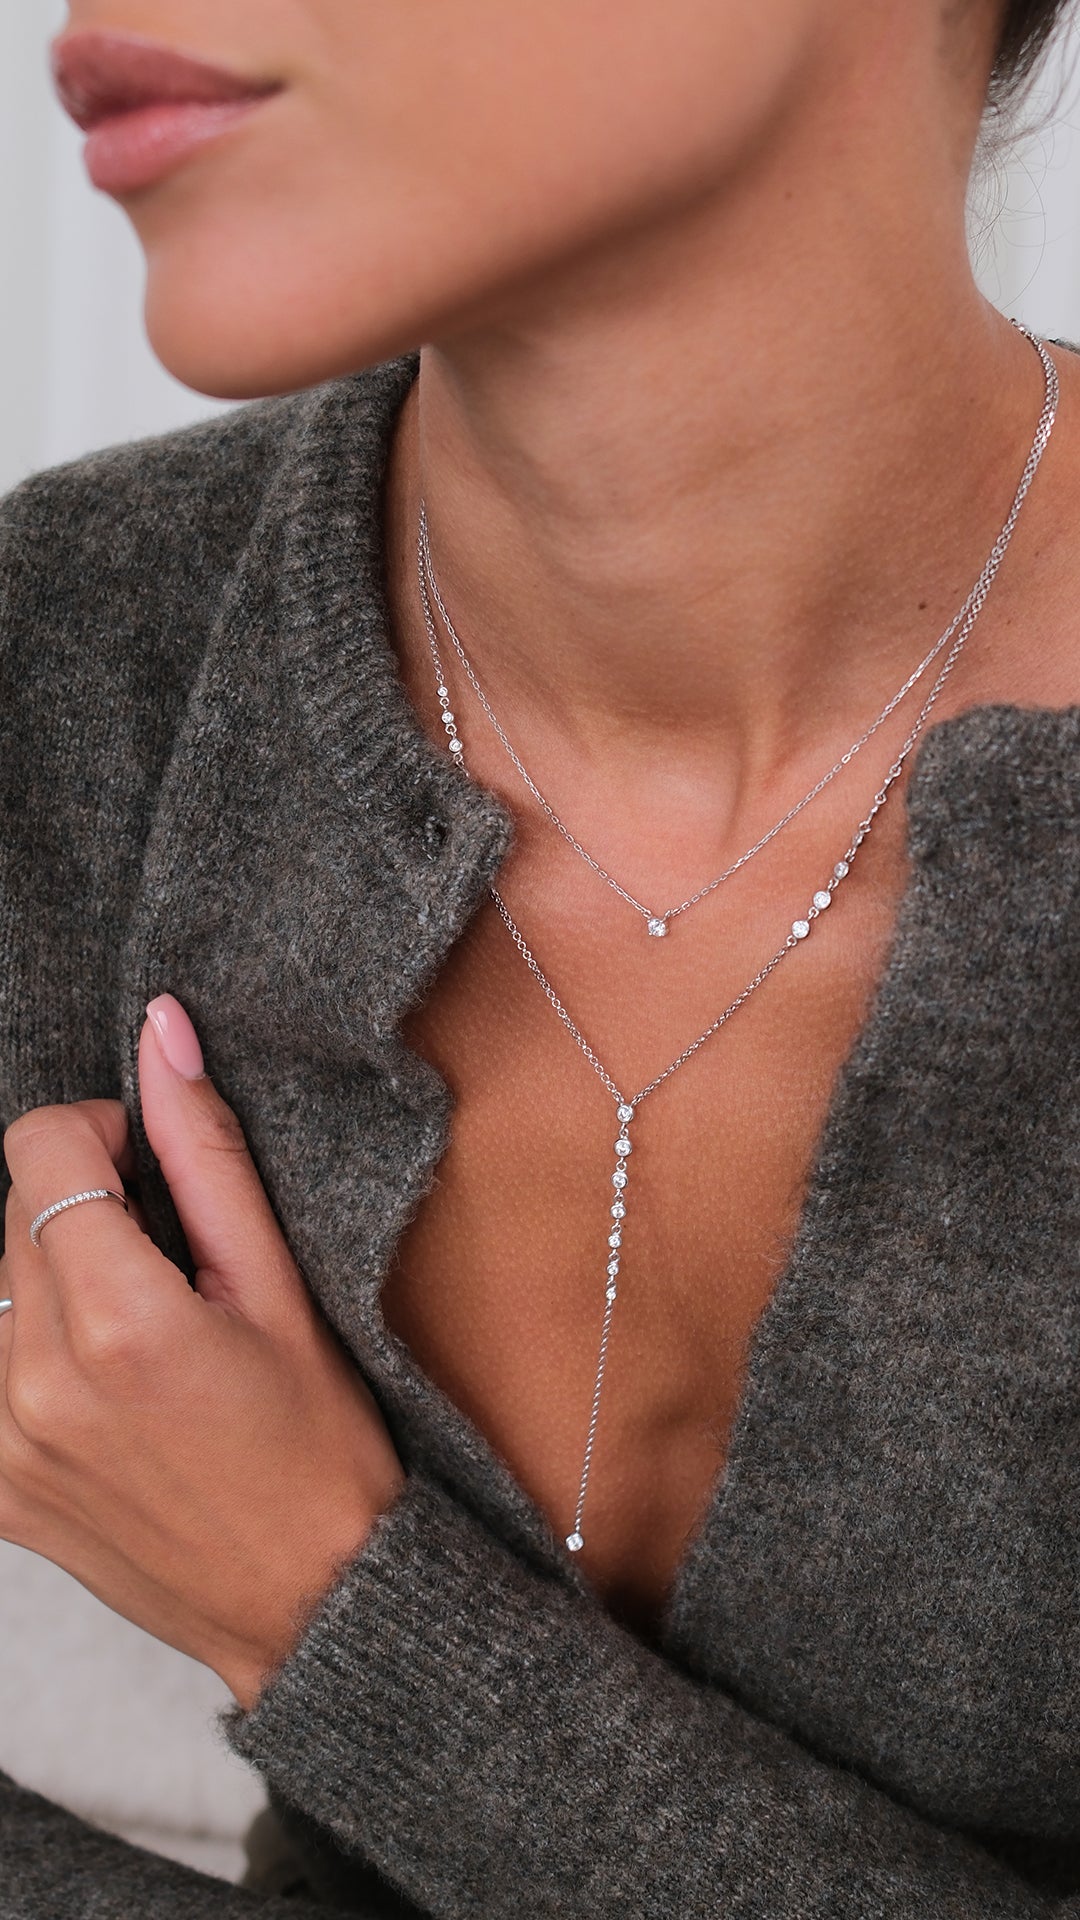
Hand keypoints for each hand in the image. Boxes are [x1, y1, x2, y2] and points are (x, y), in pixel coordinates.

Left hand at [0, 996, 405, 1709]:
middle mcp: (33, 1381)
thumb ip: (205, 1152)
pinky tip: (103, 1384)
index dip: (100, 1132)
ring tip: (136, 1330)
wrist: (310, 1602)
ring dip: (52, 1278)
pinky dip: (32, 1347)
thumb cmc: (318, 1446)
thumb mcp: (280, 1287)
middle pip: (10, 1212)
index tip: (151, 1169)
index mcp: (118, 1319)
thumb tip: (160, 1031)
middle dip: (80, 1206)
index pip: (40, 1148)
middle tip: (166, 1261)